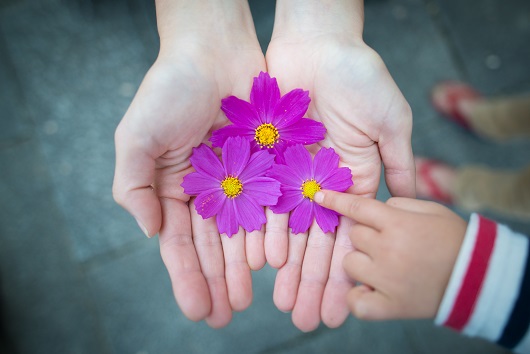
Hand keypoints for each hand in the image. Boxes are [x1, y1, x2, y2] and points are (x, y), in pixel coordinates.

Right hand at [112, 0, 264, 327]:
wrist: (212, 52)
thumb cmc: (168, 90)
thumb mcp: (136, 138)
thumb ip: (134, 187)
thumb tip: (150, 233)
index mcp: (171, 189)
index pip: (178, 244)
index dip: (187, 278)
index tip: (197, 310)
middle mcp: (204, 191)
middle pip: (211, 246)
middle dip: (217, 281)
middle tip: (226, 316)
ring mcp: (236, 181)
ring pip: (240, 233)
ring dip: (243, 268)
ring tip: (248, 299)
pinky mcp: (264, 167)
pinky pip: (268, 206)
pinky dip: (268, 234)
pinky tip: (272, 262)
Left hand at [264, 0, 414, 330]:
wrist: (318, 44)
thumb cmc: (361, 76)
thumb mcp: (390, 121)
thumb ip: (398, 162)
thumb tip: (412, 203)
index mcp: (353, 178)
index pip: (350, 236)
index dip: (346, 272)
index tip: (344, 307)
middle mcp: (321, 182)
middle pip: (316, 241)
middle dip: (312, 280)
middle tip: (305, 318)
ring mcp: (292, 173)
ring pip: (287, 228)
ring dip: (286, 267)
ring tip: (283, 302)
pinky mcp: (266, 160)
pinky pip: (262, 201)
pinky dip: (262, 231)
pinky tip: (262, 263)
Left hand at [316, 190, 466, 319]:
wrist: (478, 277)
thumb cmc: (455, 239)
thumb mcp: (431, 209)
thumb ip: (401, 202)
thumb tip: (375, 205)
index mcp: (398, 223)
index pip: (358, 207)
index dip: (336, 199)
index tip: (318, 195)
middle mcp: (388, 249)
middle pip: (354, 235)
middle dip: (364, 235)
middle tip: (383, 241)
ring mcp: (387, 279)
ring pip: (350, 264)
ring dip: (360, 263)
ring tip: (382, 265)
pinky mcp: (390, 306)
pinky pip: (356, 302)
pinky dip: (358, 298)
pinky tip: (369, 290)